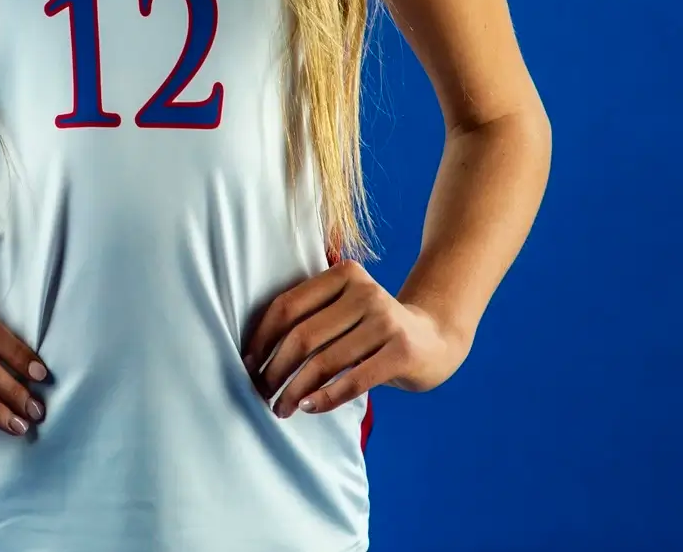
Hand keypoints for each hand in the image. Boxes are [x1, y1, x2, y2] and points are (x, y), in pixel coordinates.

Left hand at [241, 260, 469, 415]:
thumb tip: (255, 353)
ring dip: (295, 390)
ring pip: (324, 362)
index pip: (288, 306)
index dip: (261, 338)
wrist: (436, 338)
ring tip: (281, 407)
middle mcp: (365, 292)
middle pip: (302, 336)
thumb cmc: (374, 328)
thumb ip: (312, 315)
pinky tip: (309, 407)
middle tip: (261, 392)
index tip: (246, 364)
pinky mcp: (401, 351)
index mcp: (344, 274)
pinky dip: (325, 398)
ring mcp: (386, 320)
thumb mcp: (346, 308)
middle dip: (274, 369)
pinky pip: (352, 381)